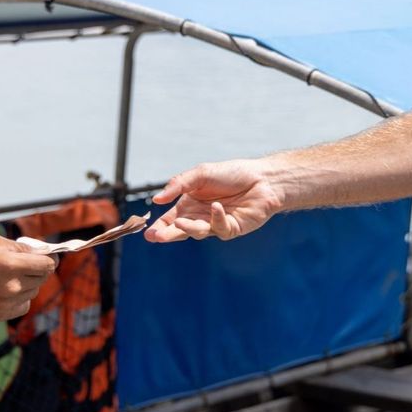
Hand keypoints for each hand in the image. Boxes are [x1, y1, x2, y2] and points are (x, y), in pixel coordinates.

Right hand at [0, 234, 55, 319]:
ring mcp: (7, 303)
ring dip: (28, 282)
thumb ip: (20, 247)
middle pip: (42, 277)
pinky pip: (22, 305)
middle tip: (26, 262)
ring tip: (8, 275)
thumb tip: (41, 252)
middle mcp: (12, 287)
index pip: (47, 264)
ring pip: (33, 291)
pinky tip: (5, 289)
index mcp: (10, 265)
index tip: (48, 255)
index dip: (50, 258)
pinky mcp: (1, 315)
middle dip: (37, 268)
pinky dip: (20, 297)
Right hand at [146, 159, 285, 242]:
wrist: (263, 179)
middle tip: (155, 237)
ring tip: (179, 222)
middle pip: (180, 230)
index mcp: (191, 203)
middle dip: (167, 234)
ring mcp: (216, 224)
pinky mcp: (231, 229)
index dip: (160, 226)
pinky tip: (216, 207)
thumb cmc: (232, 174)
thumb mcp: (201, 174)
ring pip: (198, 232)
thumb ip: (178, 185)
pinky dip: (216, 218)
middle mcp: (201, 216)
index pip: (171, 218)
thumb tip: (157, 199)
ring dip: (188, 228)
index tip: (148, 232)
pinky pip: (220, 229)